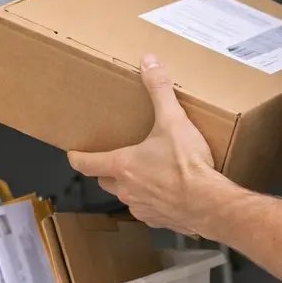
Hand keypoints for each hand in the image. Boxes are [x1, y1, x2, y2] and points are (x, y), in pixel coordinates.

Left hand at [68, 55, 220, 236]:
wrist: (208, 203)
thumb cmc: (186, 165)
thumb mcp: (173, 120)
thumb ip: (159, 90)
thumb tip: (149, 62)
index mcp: (124, 165)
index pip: (88, 163)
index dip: (78, 157)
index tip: (73, 154)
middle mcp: (127, 189)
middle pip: (106, 180)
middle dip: (108, 170)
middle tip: (117, 159)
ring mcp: (142, 207)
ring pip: (128, 196)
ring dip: (133, 186)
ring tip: (149, 173)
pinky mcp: (160, 220)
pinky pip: (149, 210)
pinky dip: (154, 201)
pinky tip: (169, 192)